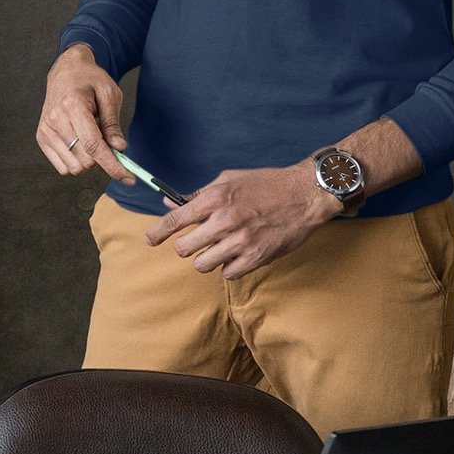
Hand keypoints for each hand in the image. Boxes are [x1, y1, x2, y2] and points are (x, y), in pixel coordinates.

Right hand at [37, 43, 134, 182]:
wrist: (66, 72)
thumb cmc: (90, 80)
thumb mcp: (109, 94)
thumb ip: (113, 123)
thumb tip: (119, 149)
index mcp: (74, 106)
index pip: (94, 146)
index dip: (112, 165)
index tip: (128, 178)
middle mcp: (55, 119)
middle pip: (85, 160)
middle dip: (102, 158)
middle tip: (107, 140)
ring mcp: (45, 130)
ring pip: (74, 167)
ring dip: (88, 160)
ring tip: (90, 136)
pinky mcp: (41, 137)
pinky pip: (62, 167)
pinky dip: (75, 161)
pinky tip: (79, 143)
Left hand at [145, 163, 340, 278]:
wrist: (304, 194)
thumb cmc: (265, 184)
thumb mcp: (228, 180)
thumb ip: (198, 195)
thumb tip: (170, 202)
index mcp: (215, 199)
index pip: (175, 220)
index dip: (157, 233)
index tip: (149, 240)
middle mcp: (225, 221)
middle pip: (184, 248)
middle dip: (186, 246)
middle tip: (197, 241)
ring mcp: (241, 242)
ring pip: (203, 265)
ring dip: (207, 258)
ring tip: (220, 247)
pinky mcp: (256, 258)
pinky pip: (227, 274)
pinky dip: (228, 267)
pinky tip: (238, 254)